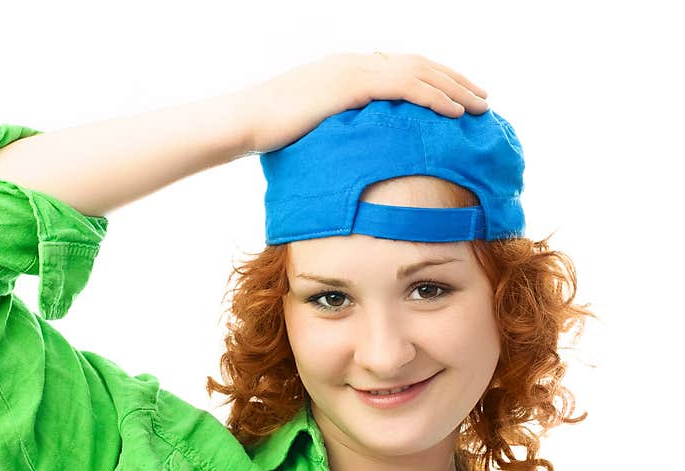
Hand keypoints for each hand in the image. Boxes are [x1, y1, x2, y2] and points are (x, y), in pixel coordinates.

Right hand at [240, 52, 489, 154]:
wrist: (247, 121)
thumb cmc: (270, 131)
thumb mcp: (310, 125)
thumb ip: (336, 127)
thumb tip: (350, 148)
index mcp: (348, 69)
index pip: (401, 68)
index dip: (433, 80)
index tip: (456, 95)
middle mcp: (356, 62)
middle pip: (419, 65)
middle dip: (454, 80)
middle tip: (481, 98)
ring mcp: (355, 71)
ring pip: (420, 73)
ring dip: (454, 88)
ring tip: (480, 106)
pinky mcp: (353, 85)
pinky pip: (406, 88)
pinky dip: (434, 97)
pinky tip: (454, 112)